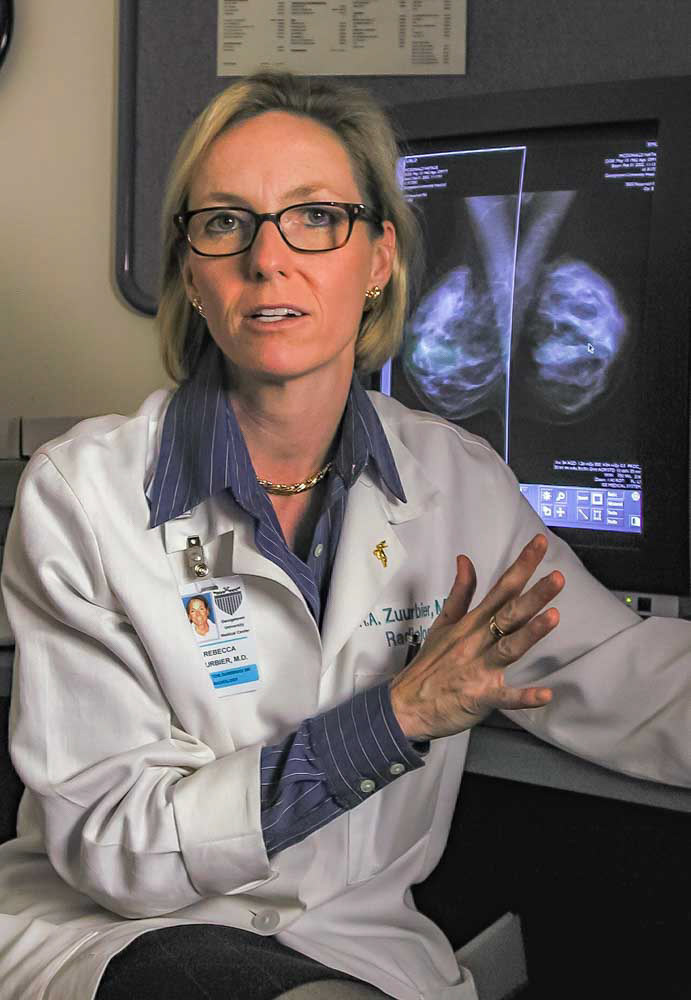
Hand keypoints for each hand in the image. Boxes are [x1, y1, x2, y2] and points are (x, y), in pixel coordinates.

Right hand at [389, 533, 563, 740]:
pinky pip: (504, 696)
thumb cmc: (429, 664)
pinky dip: (523, 697)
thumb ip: (460, 592)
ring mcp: (479, 669)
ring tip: (553, 617)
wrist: (406, 705)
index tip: (540, 543)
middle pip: (509, 614)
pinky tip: (545, 694)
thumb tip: (465, 559)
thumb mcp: (442, 623)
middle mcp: (477, 641)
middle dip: (534, 595)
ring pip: (509, 648)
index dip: (522, 566)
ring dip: (531, 633)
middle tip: (559, 577)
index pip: (501, 588)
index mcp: (472, 623)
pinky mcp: (479, 696)